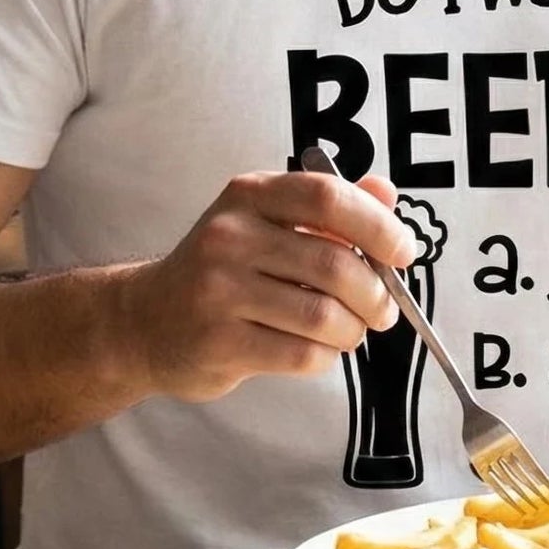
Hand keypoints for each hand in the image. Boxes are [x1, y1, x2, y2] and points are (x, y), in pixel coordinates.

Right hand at [121, 169, 413, 399]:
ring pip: (323, 315)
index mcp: (249, 195)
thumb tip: (386, 192)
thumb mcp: (266, 221)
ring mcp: (220, 291)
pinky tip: (318, 350)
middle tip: (385, 308)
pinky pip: (302, 354)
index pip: (327, 198)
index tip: (403, 251)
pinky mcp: (219, 342)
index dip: (378, 225)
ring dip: (353, 329)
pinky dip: (326, 356)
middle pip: (334, 263)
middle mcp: (230, 236)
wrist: (144, 321)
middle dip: (376, 292)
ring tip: (350, 330)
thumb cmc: (221, 270)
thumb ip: (329, 208)